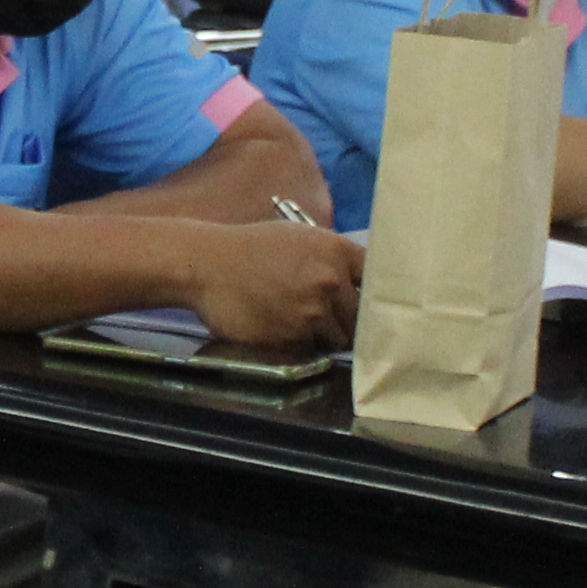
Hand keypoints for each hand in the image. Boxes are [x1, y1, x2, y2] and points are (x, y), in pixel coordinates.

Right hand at [184, 216, 367, 348]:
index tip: (375, 305)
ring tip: (298, 320)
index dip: (378, 296)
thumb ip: (335, 259)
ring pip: (337, 338)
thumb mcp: (301, 237)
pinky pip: (310, 350)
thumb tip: (364, 283)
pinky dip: (300, 345)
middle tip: (330, 318)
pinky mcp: (291, 338)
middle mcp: (330, 282)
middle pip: (363, 318)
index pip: (379, 281)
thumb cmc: (253, 248)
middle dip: (350, 322)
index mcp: (336, 252)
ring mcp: (311, 313)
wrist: (207, 265)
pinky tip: (281, 327)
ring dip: (324, 336)